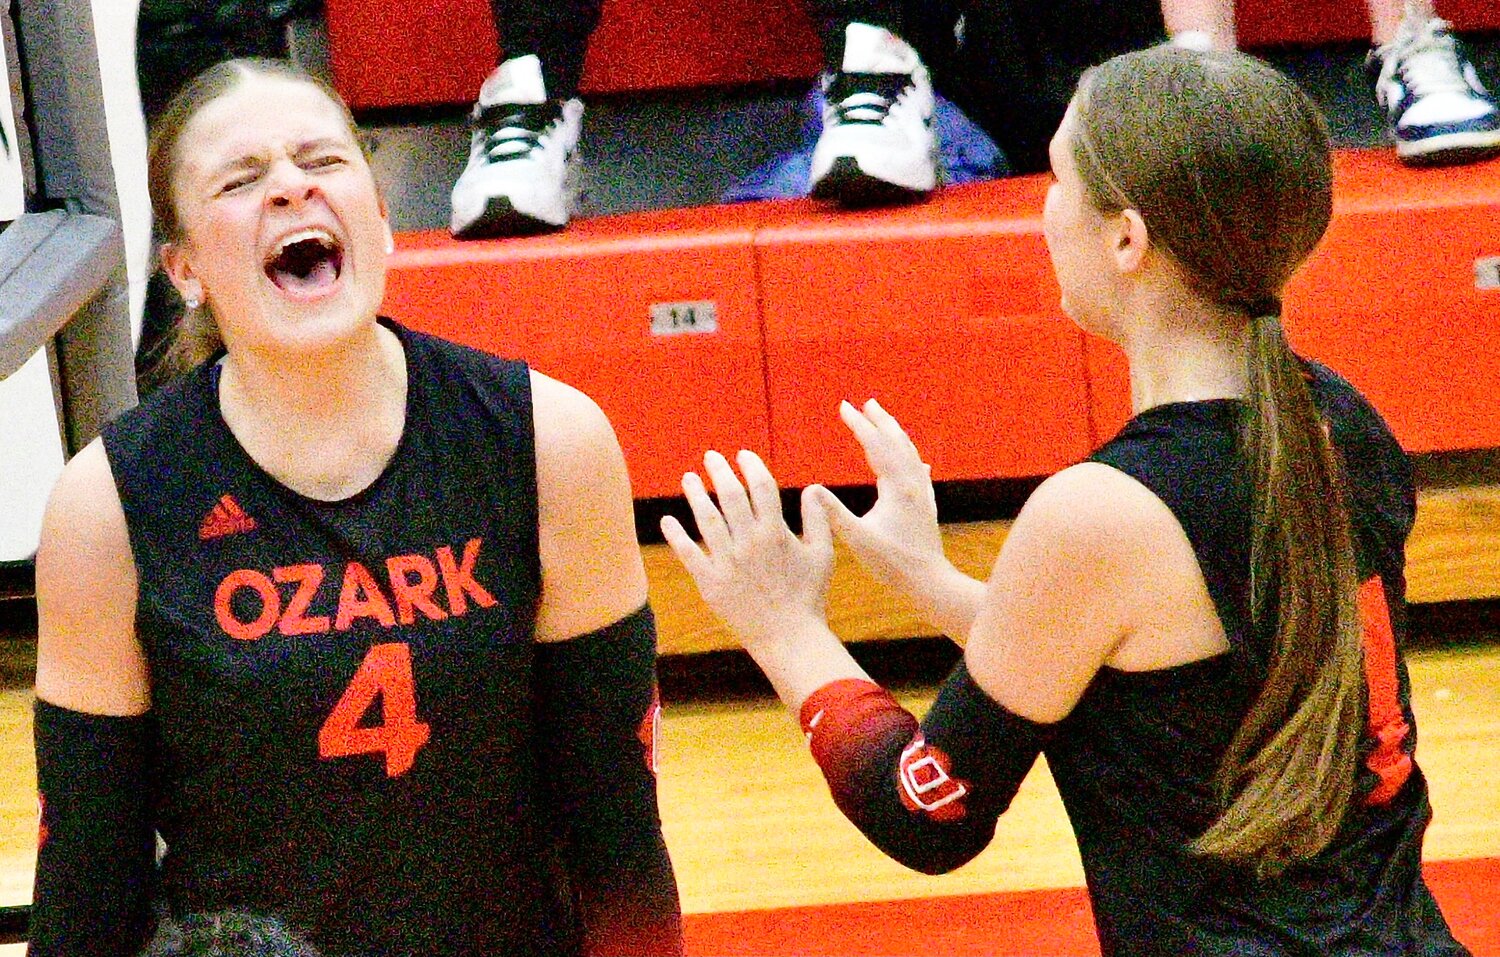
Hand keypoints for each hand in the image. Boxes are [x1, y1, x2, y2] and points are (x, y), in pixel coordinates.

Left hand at [661, 450, 833, 654]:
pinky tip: (668, 520)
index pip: (761, 487)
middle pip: (730, 496)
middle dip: (720, 471)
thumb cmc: (808, 596)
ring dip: (696, 496)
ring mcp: (727, 563)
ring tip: (688, 478)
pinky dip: (676, 536)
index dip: (751, 466)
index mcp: (776, 533)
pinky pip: (688, 554)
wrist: (788, 637)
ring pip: (706, 520)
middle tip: (711, 457)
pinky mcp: (710, 583)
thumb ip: (818, 519)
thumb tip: (813, 488)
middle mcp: (749, 543)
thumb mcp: (822, 554)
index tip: (743, 455)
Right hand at [818, 399, 947, 597]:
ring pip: (911, 455)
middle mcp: (913, 485)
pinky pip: (921, 474)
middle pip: (897, 443)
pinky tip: (920, 464)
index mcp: (897, 488)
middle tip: (866, 403)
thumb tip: (812, 489)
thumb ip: (834, 514)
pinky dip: (914, 461)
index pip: (875, 446)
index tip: (844, 406)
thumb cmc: (892, 564)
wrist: (929, 582)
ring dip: (897, 435)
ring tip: (886, 422)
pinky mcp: (927, 508)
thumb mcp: (857, 539)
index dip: (859, 425)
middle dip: (880, 422)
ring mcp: (922, 495)